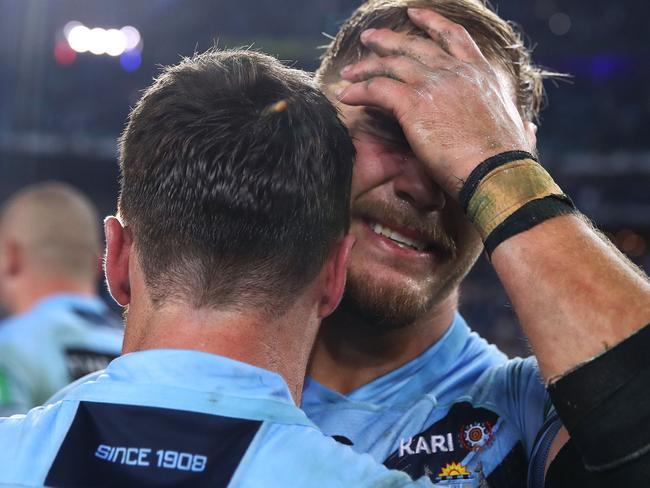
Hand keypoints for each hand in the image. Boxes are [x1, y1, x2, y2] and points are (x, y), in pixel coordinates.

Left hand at [337, 8, 533, 196]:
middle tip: (370, 38)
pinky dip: (359, 91)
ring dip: (366, 66)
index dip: (431, 23)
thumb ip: (520, 125)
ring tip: (349, 69)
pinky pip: (377, 89)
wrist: (497, 172)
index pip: (453, 38)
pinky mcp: (414, 103)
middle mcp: (458, 71)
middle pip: (415, 46)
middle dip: (389, 40)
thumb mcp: (520, 133)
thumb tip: (528, 129)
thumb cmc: (509, 162)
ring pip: (392, 64)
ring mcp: (435, 84)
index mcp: (482, 74)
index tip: (415, 15)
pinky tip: (346, 96)